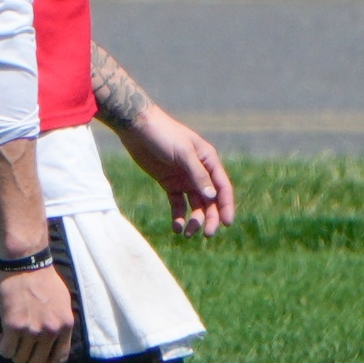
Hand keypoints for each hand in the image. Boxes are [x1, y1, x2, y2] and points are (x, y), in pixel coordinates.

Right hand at [0, 266, 73, 362]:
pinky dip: (2, 347)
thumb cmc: (43, 278)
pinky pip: (6, 349)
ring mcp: (32, 330)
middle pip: (37, 361)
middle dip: (27, 357)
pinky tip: (0, 339)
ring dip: (13, 352)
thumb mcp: (62, 302)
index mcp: (65, 326)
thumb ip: (60, 322)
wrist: (26, 263)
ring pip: (20, 358)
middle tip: (20, 347)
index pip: (59, 358)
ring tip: (8, 341)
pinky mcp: (13, 325)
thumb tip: (55, 339)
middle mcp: (50, 331)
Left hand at [113, 105, 236, 237]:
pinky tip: (176, 227)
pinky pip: (178, 204)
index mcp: (208, 161)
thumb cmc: (163, 134)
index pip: (222, 187)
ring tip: (187, 233)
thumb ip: (198, 175)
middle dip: (211, 218)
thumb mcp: (183, 153)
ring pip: (195, 205)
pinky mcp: (169, 183)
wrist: (136, 127)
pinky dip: (178, 216)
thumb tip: (212, 197)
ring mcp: (184, 179)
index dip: (226, 206)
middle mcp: (199, 172)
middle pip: (210, 200)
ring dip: (194, 220)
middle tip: (207, 234)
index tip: (226, 223)